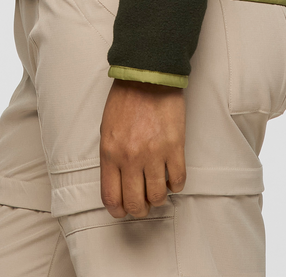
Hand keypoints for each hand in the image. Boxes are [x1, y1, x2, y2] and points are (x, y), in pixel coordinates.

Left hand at [99, 78, 186, 218]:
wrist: (148, 75)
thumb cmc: (126, 99)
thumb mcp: (107, 130)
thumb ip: (111, 158)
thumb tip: (118, 183)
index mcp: (110, 153)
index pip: (111, 198)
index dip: (119, 211)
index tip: (124, 209)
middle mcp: (130, 158)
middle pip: (136, 203)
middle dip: (140, 209)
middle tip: (144, 202)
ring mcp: (153, 154)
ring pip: (158, 196)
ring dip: (159, 198)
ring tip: (159, 189)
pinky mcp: (175, 146)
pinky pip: (178, 180)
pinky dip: (176, 185)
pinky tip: (171, 177)